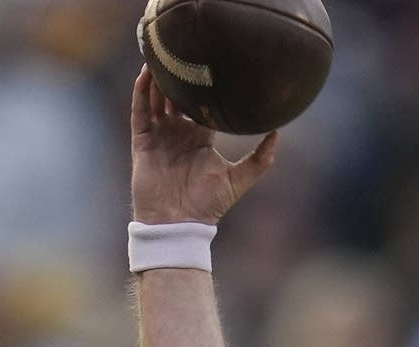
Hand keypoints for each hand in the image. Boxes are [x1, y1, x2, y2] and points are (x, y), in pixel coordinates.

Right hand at [129, 65, 277, 224]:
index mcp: (200, 138)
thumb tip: (278, 132)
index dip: (205, 87)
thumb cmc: (208, 205)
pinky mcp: (143, 141)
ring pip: (157, 99)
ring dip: (160, 79)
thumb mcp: (240, 179)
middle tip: (188, 52)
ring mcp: (159, 136)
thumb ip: (261, 159)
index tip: (215, 65)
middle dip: (181, 77)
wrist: (178, 223)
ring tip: (166, 55)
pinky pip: (140, 111)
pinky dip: (142, 92)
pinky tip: (147, 73)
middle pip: (177, 97)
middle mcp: (179, 133)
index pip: (202, 105)